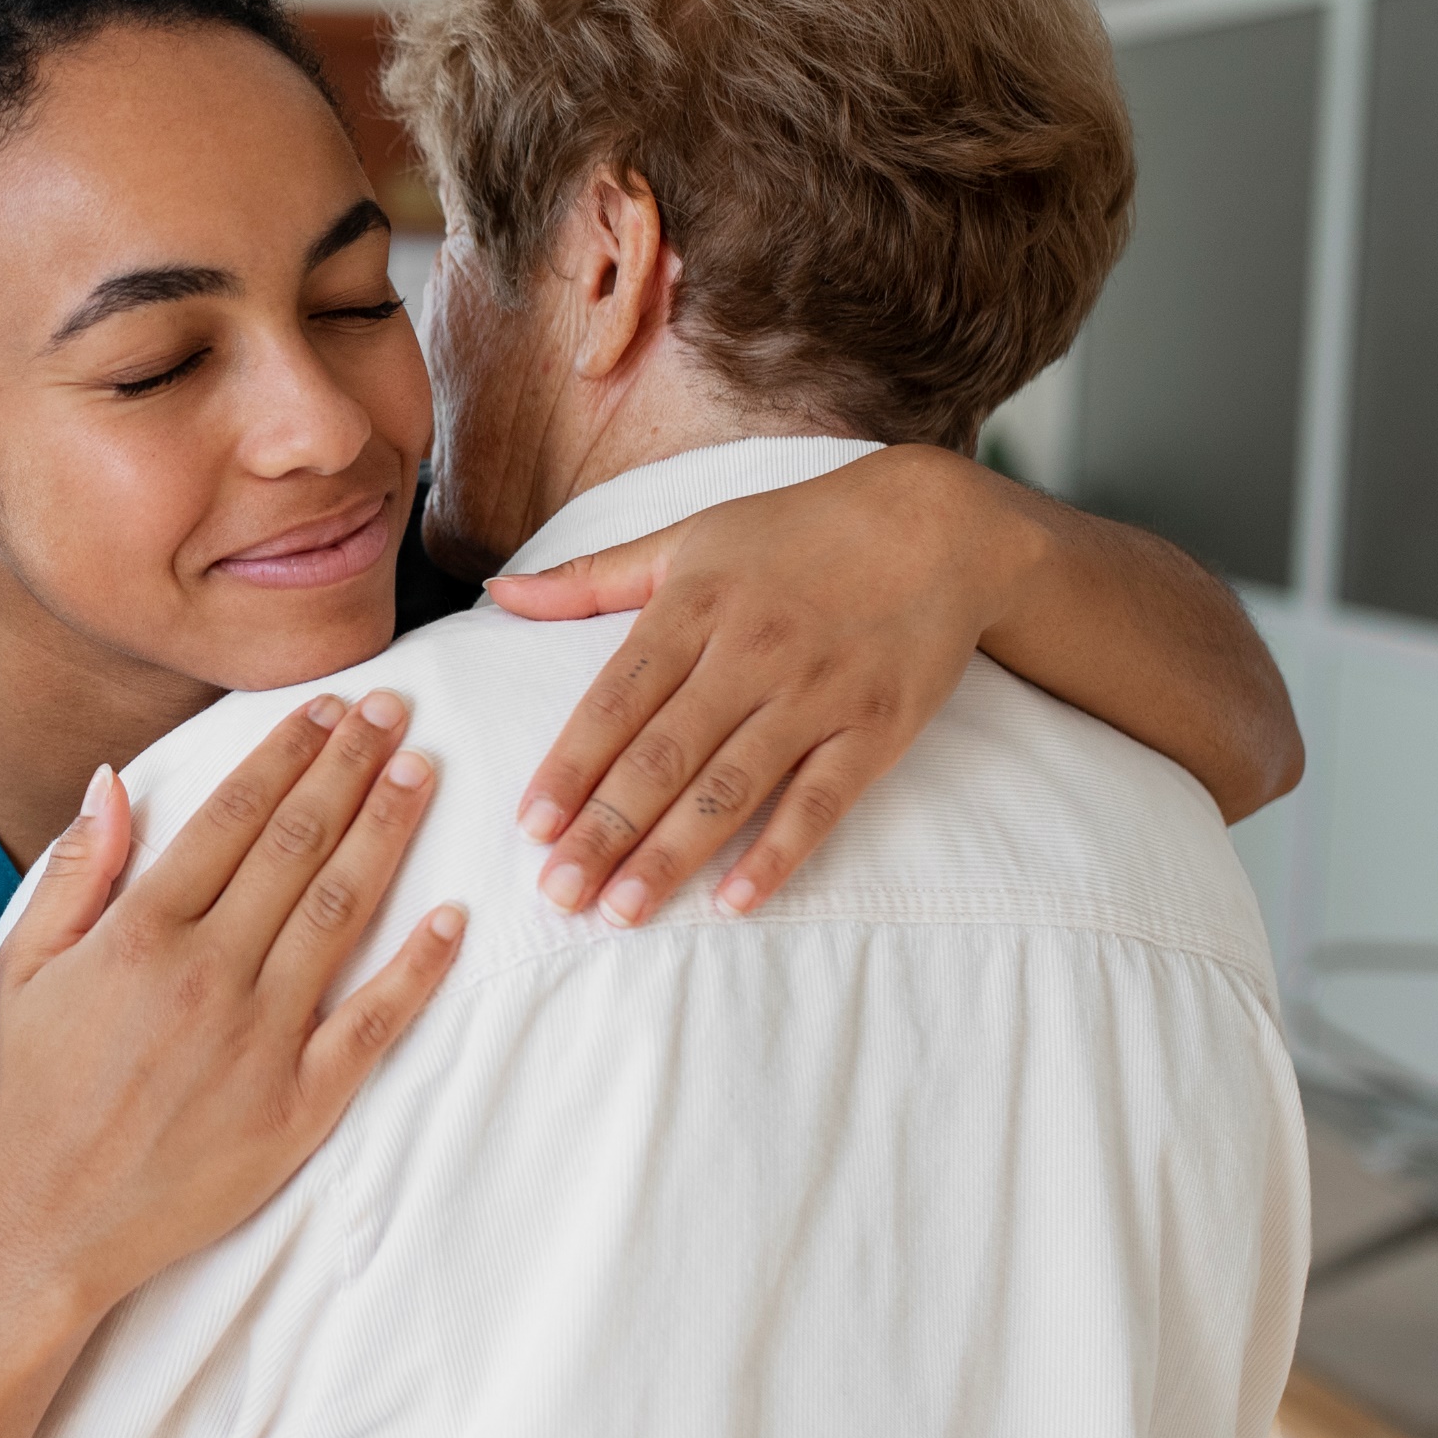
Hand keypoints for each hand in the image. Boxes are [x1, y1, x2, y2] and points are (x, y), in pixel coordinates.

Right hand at [0, 692, 466, 1317]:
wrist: (53, 1217)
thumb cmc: (38, 1092)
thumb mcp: (24, 968)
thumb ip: (75, 871)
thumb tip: (115, 780)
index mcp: (140, 934)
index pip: (232, 816)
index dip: (286, 753)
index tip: (324, 708)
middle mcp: (207, 974)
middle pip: (296, 845)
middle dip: (349, 768)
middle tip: (392, 712)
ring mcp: (259, 1040)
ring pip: (339, 913)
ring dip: (386, 835)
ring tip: (422, 774)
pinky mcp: (298, 1105)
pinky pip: (371, 1023)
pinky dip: (416, 968)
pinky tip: (452, 918)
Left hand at [487, 445, 1048, 923]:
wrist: (939, 525)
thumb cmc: (798, 532)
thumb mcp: (690, 538)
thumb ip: (592, 579)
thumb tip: (498, 593)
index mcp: (694, 606)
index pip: (616, 700)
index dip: (571, 765)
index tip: (530, 826)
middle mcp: (751, 652)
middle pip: (663, 755)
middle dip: (605, 829)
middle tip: (558, 893)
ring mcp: (816, 694)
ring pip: (730, 787)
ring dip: (672, 855)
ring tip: (622, 911)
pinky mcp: (875, 730)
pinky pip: (819, 802)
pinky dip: (777, 854)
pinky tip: (733, 902)